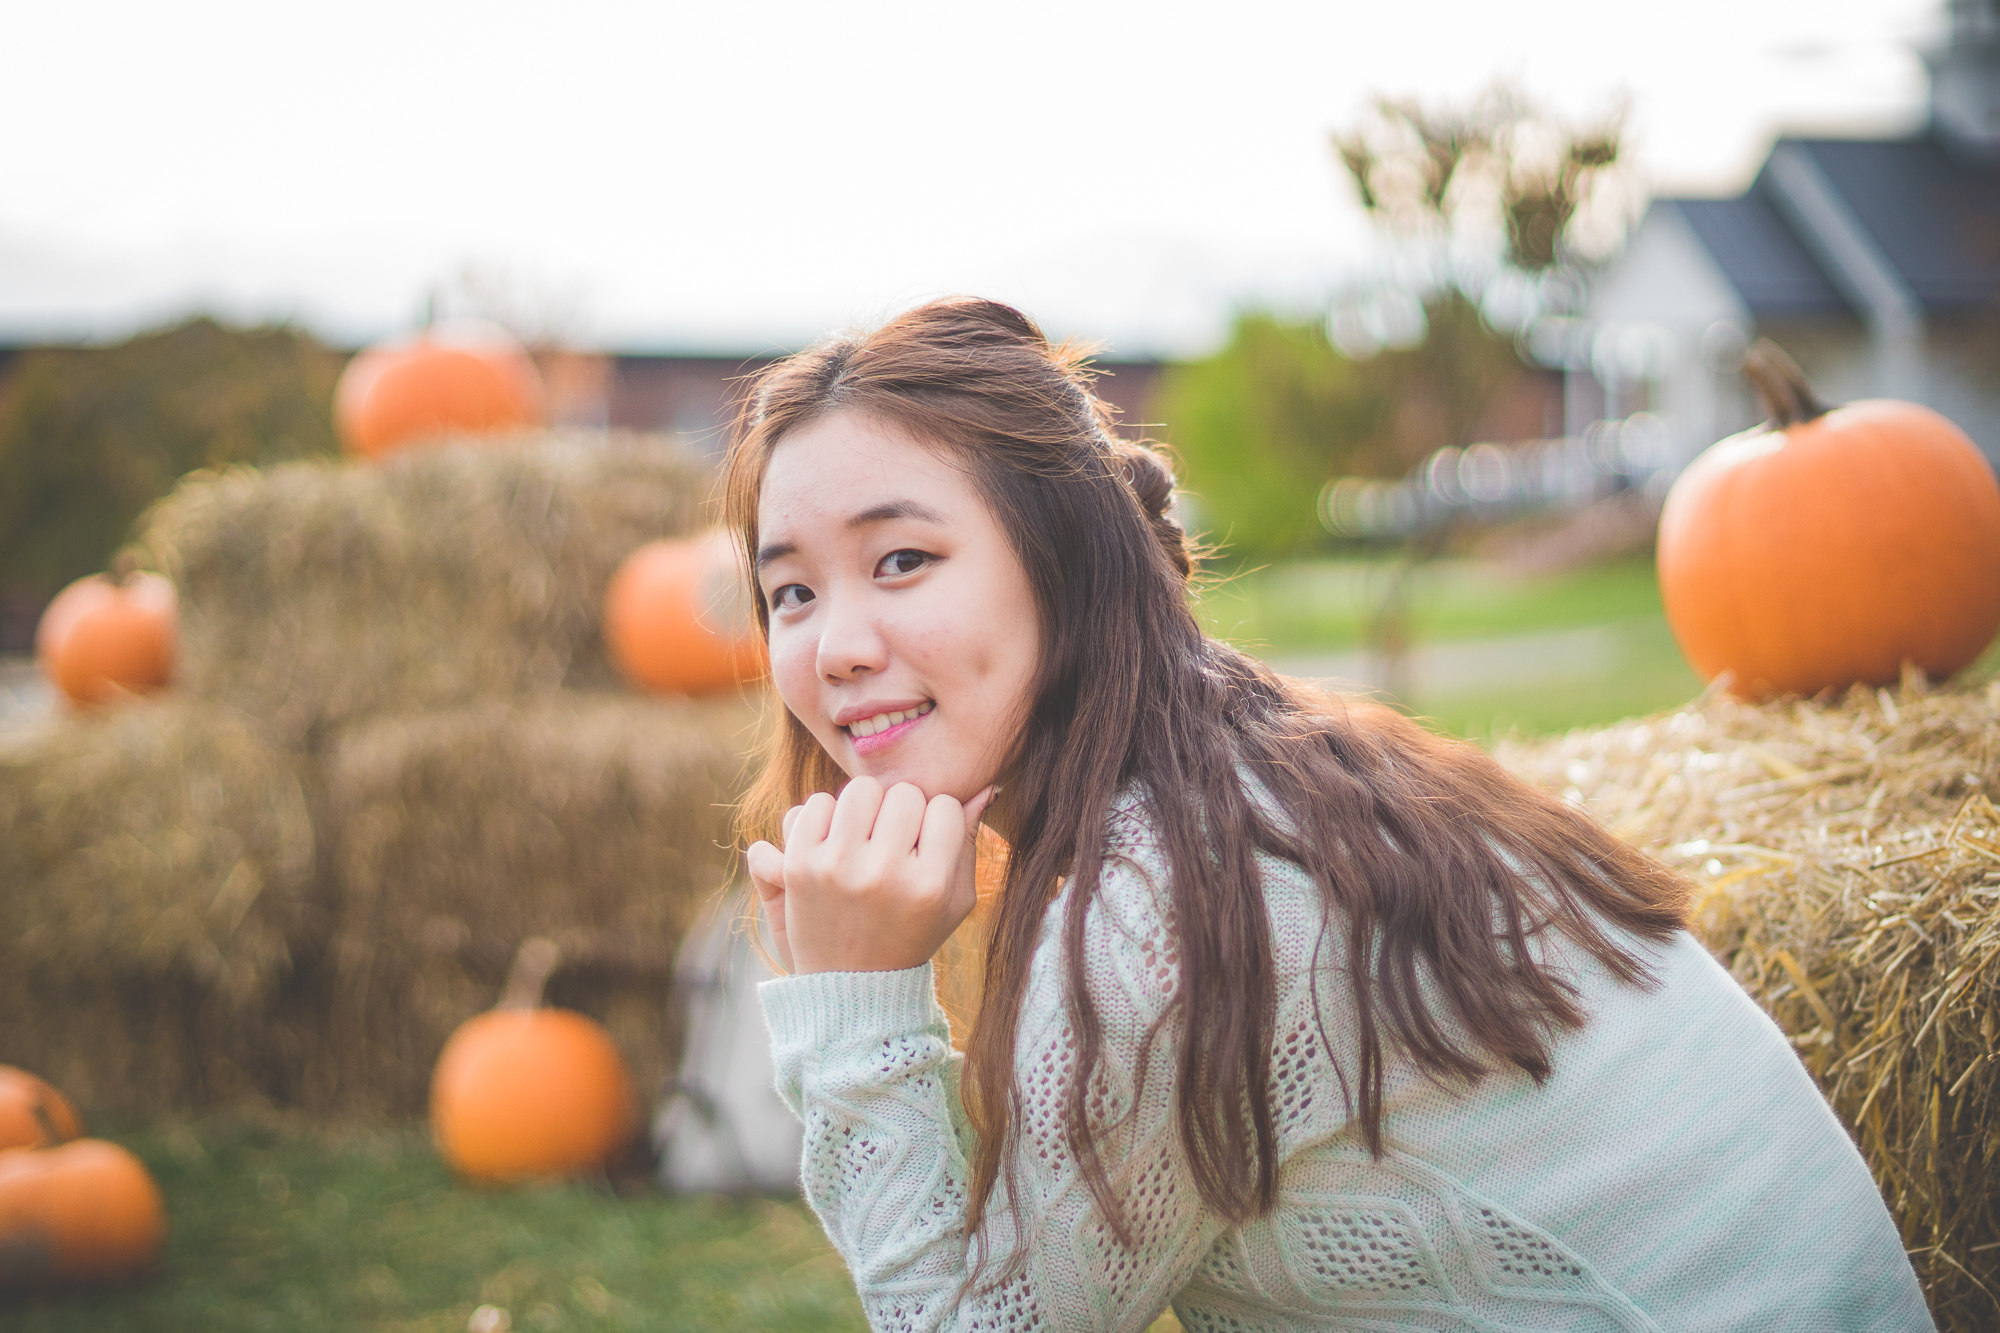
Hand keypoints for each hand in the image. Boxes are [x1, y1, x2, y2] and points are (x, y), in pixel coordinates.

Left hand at [745, 777, 995, 974]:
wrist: (849, 985)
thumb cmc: (911, 935)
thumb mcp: (954, 902)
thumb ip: (969, 843)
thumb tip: (985, 787)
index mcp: (929, 885)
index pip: (946, 806)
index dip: (938, 822)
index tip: (926, 846)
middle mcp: (884, 874)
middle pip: (905, 793)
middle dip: (902, 812)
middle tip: (894, 841)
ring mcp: (838, 868)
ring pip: (860, 790)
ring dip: (864, 808)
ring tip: (864, 837)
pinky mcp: (799, 867)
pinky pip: (815, 805)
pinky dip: (825, 817)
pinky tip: (834, 843)